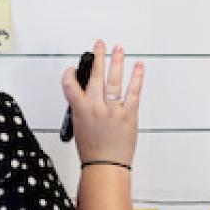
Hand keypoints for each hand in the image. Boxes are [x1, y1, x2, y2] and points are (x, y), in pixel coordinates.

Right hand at [62, 40, 143, 165]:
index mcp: (80, 109)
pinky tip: (138, 67)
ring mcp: (113, 109)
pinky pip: (133, 92)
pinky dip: (137, 78)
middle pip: (96, 75)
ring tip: (118, 49)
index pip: (70, 83)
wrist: (106, 165)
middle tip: (100, 44)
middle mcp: (96, 106)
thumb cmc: (93, 150)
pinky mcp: (128, 114)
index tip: (75, 70)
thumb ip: (84, 108)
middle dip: (98, 56)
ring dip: (116, 61)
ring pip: (114, 80)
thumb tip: (90, 95)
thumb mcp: (80, 126)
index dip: (70, 73)